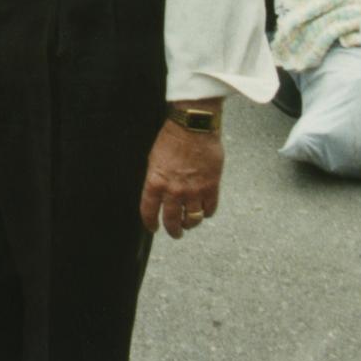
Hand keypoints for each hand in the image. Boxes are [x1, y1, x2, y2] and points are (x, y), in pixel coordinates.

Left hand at [139, 118, 223, 238]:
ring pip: (192, 219)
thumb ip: (156, 180)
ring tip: (189, 223)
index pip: (149, 212)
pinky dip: (206, 213)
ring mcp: (193, 191)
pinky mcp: (211, 187)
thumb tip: (157, 195)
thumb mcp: (154, 159)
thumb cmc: (171, 139)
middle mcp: (173, 191)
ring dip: (190, 224)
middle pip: (172, 221)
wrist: (193, 127)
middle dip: (173, 231)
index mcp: (155, 182)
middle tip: (175, 233)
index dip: (150, 223)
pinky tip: (203, 210)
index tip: (153, 228)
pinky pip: (209, 210)